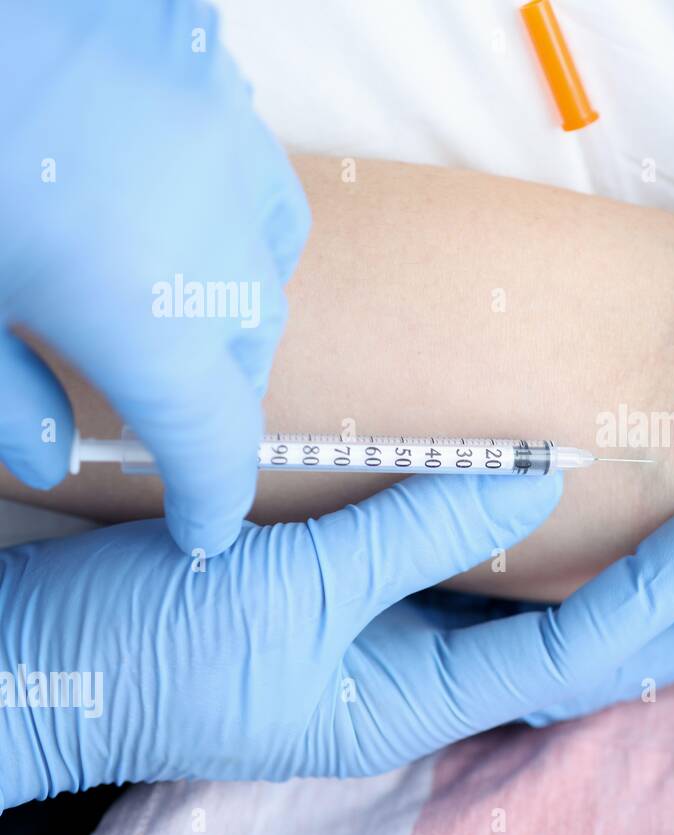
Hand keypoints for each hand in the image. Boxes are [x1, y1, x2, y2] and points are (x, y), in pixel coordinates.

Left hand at [0, 0, 309, 554]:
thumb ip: (2, 399)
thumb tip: (58, 458)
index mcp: (139, 313)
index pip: (213, 441)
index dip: (213, 497)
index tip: (202, 526)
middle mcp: (212, 242)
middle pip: (248, 358)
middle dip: (211, 399)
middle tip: (154, 407)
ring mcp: (226, 153)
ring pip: (268, 273)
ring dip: (233, 315)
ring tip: (174, 312)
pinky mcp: (217, 90)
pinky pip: (261, 187)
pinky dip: (240, 229)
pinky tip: (191, 221)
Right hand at [0, 477, 673, 808]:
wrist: (41, 667)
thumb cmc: (151, 649)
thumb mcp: (291, 591)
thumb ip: (420, 533)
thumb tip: (542, 479)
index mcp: (419, 699)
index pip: (581, 643)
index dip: (668, 586)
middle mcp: (425, 682)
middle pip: (588, 656)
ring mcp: (393, 649)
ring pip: (543, 625)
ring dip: (628, 597)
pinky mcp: (358, 608)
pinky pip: (474, 588)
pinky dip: (537, 561)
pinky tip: (570, 533)